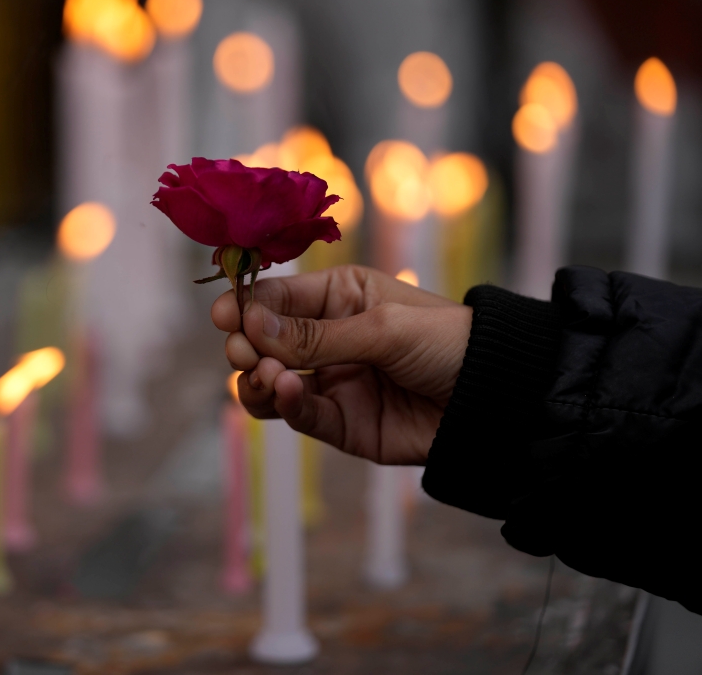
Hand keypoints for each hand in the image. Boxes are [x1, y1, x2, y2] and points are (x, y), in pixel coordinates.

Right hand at [212, 265, 471, 464]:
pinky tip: (289, 392)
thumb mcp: (382, 328)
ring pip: (269, 382)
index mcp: (339, 297)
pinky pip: (298, 415)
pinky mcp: (341, 423)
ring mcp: (332, 381)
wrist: (497, 399)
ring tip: (269, 377)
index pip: (276, 298)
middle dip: (246, 347)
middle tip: (244, 354)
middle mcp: (328, 337)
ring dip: (258, 380)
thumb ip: (315, 335)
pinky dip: (285, 405)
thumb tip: (251, 326)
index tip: (224, 318)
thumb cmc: (449, 342)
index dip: (245, 306)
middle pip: (263, 342)